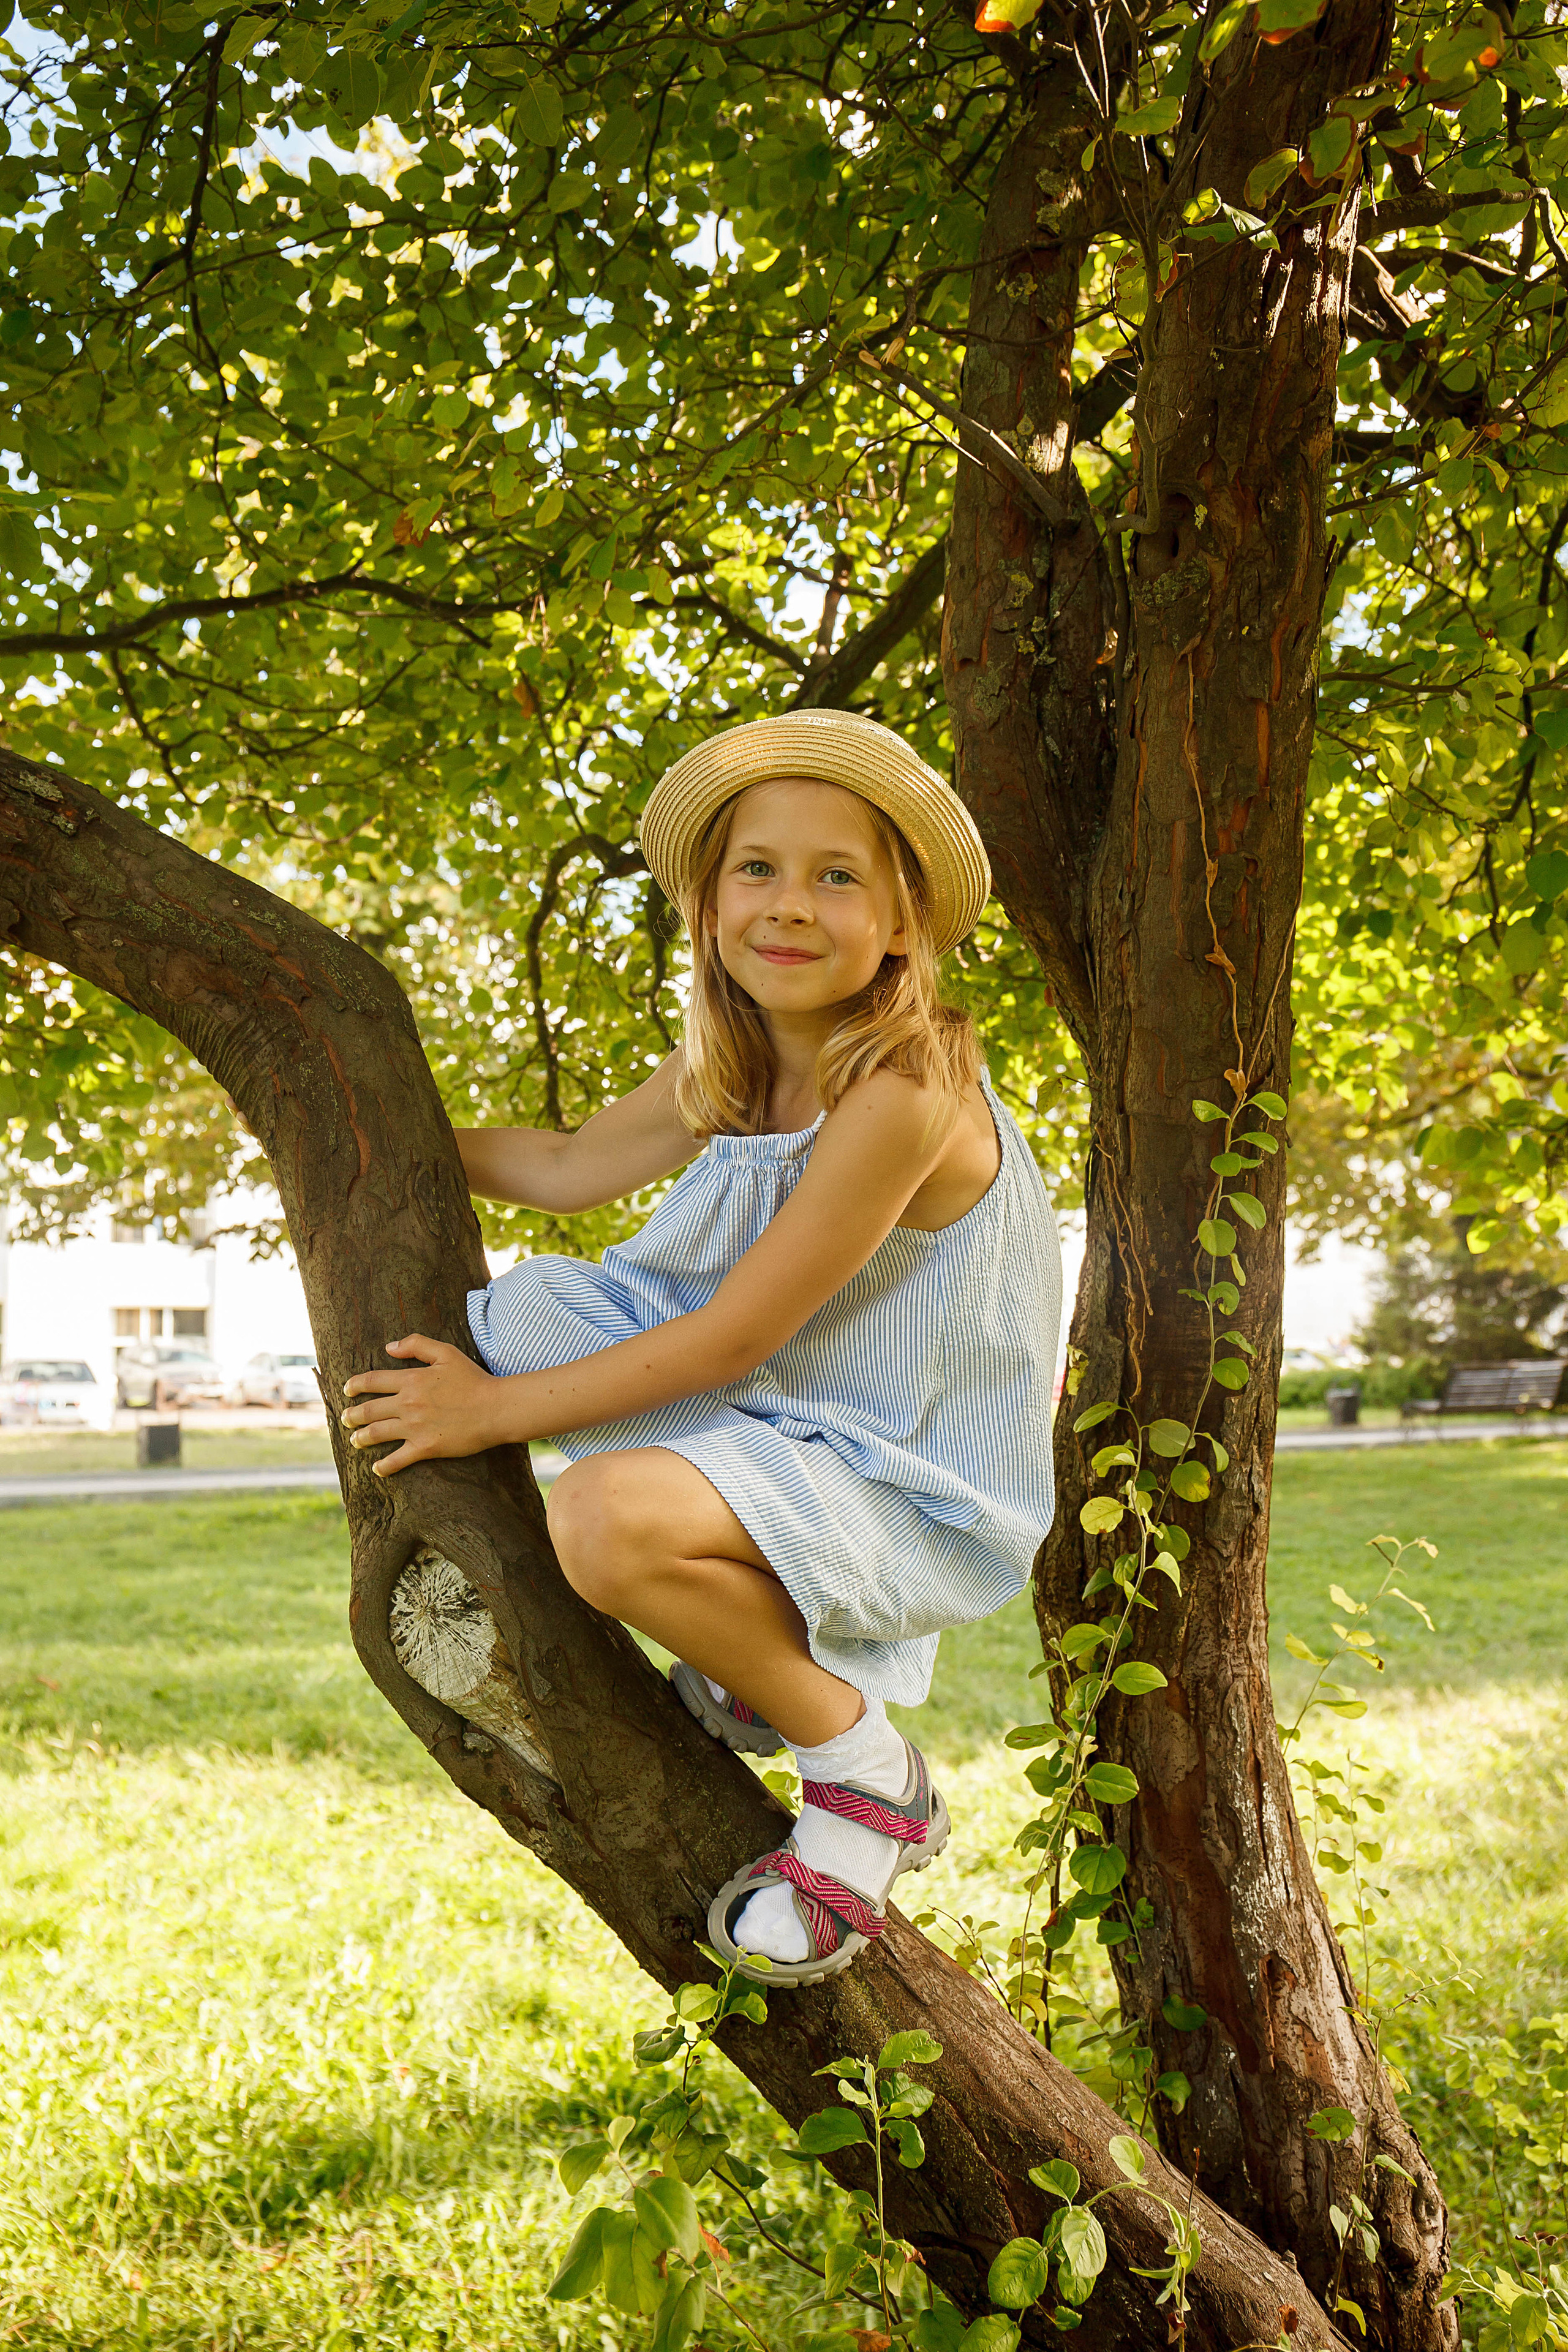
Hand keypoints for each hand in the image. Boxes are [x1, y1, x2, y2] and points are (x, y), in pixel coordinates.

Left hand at [341, 1334, 510, 1475]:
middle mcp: (408, 1403)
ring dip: (361, 1438)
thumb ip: (417, 1344)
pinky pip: (397, 1459)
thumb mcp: (447, 1353)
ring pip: (377, 1433)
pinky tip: (377, 1469)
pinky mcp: (425, 1447)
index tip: (347, 1390)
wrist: (495, 1408)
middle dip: (352, 1416)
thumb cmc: (474, 1379)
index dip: (355, 1385)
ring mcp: (415, 1427)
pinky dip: (384, 1466)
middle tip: (345, 1419)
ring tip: (355, 1441)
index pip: (372, 1381)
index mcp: (411, 1379)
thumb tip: (388, 1347)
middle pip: (369, 1410)